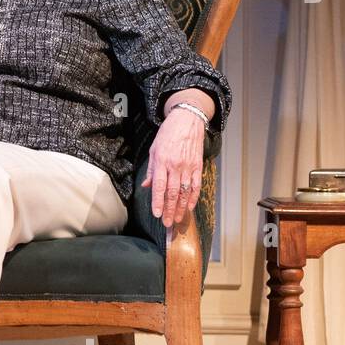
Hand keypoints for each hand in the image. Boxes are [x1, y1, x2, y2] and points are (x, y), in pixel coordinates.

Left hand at [141, 108, 205, 228]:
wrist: (187, 120)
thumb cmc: (167, 134)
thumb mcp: (154, 149)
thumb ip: (151, 170)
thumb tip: (146, 186)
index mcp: (162, 162)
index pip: (158, 186)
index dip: (157, 202)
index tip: (156, 214)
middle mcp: (175, 166)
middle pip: (172, 193)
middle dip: (169, 210)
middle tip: (167, 223)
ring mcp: (188, 166)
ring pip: (184, 191)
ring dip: (181, 207)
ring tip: (177, 219)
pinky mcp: (198, 166)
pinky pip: (196, 185)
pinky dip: (193, 197)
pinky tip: (190, 207)